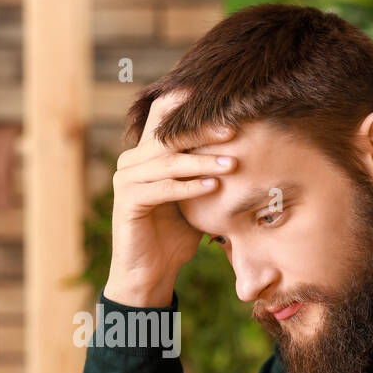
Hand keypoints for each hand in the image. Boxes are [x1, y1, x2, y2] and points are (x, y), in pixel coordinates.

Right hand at [105, 89, 237, 306]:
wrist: (151, 272)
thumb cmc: (176, 233)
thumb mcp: (195, 195)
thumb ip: (206, 169)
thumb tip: (245, 144)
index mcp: (146, 153)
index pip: (163, 116)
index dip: (186, 102)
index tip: (222, 100)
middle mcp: (131, 161)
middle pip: (167, 134)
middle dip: (202, 130)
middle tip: (234, 130)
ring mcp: (126, 180)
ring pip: (167, 162)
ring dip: (202, 162)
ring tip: (232, 164)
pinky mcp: (127, 202)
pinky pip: (162, 189)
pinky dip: (189, 187)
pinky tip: (213, 186)